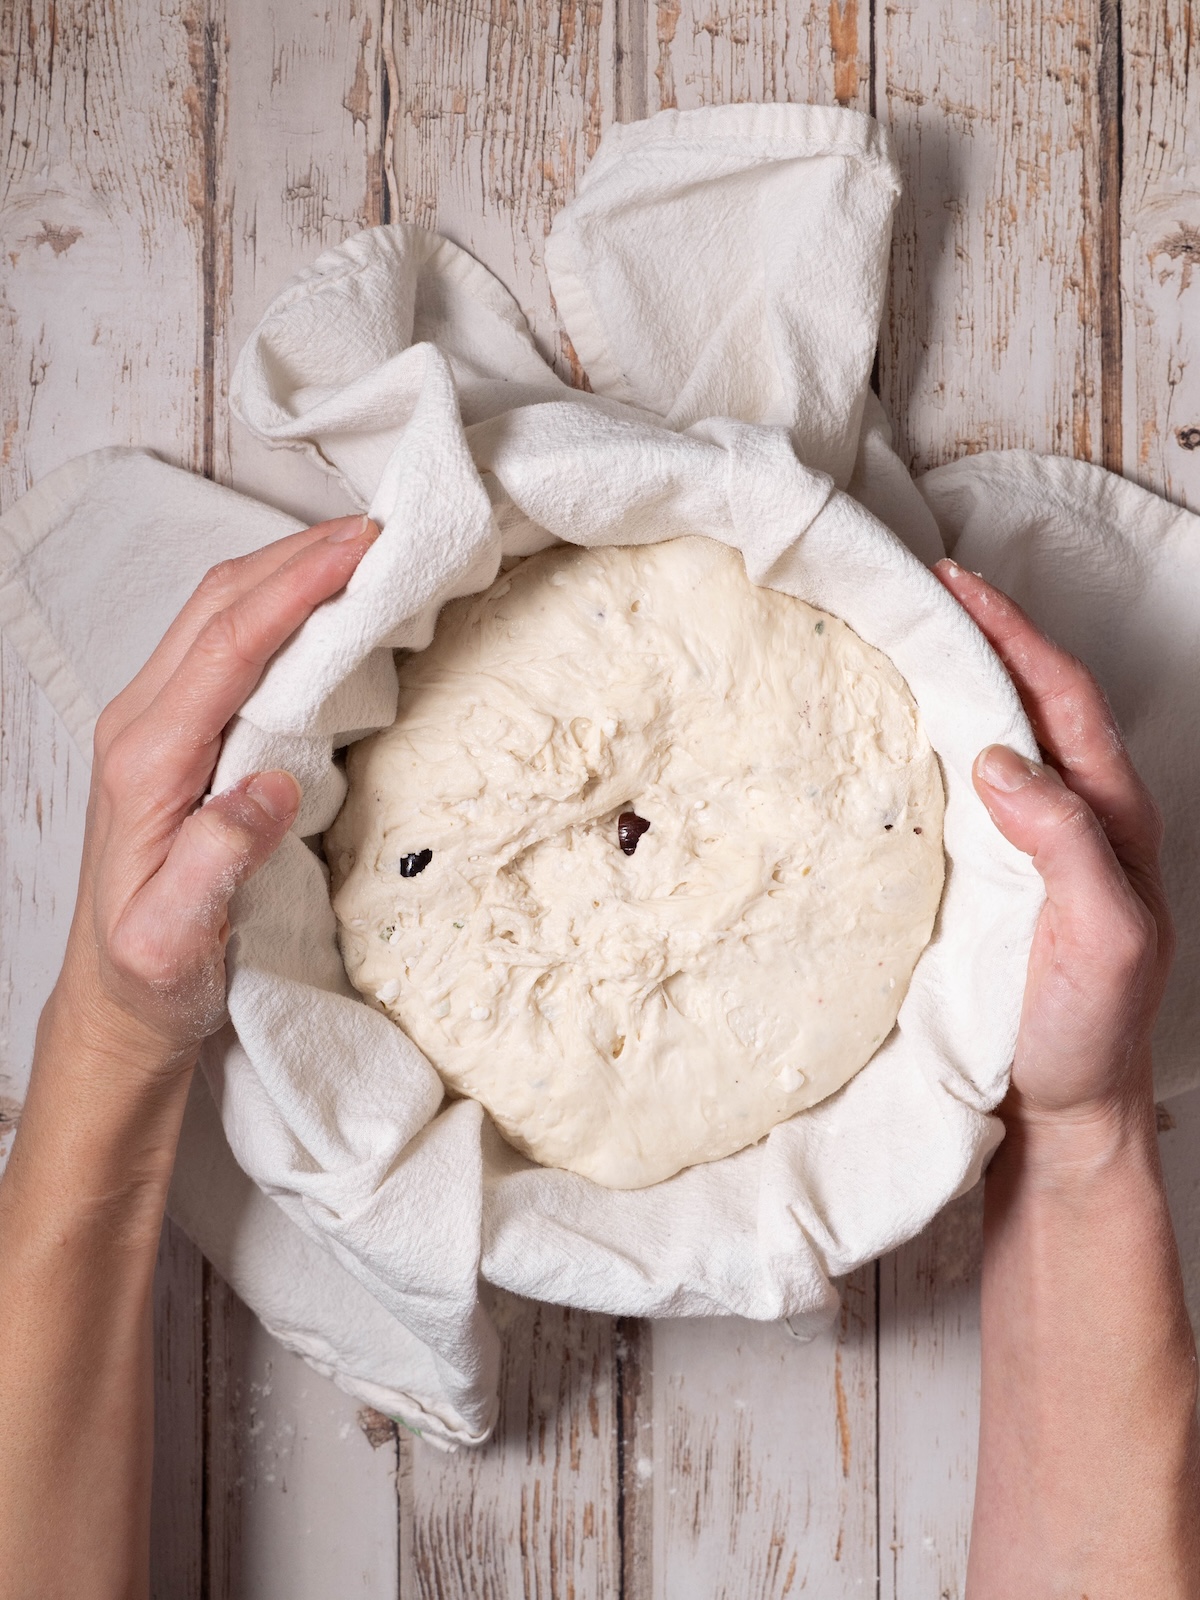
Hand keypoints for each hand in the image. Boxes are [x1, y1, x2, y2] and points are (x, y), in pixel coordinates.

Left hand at [48, 512, 379, 1074]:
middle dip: (298, 555)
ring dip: (286, 570)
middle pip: (218, 604)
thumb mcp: (173, 939)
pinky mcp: (174, 732)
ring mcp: (154, 723)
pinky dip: (276, 605)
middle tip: (379, 532)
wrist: (115, 994)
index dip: (294, 589)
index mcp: (145, 762)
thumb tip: (272, 788)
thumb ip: (215, 861)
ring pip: (217, 612)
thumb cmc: (150, 970)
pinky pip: (225, 643)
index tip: (358, 550)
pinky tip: (318, 606)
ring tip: (359, 551)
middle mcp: (140, 725)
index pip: (227, 645)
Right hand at [934, 560, 1173, 1142]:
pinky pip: (968, 785)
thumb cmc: (1089, 1032)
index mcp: (1112, 818)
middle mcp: (1077, 817)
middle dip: (987, 634)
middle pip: (1036, 699)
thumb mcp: (1105, 939)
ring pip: (1003, 736)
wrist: (1061, 1110)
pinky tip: (902, 734)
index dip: (1015, 636)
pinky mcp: (992, 874)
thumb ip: (1068, 846)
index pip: (1063, 700)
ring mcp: (1033, 845)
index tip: (959, 588)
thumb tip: (1002, 759)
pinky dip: (938, 738)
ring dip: (963, 677)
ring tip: (909, 640)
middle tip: (926, 590)